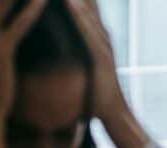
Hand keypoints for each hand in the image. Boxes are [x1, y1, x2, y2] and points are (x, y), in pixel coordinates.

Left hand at [66, 0, 148, 147]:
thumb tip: (51, 51)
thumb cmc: (95, 97)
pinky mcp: (101, 56)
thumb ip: (72, 56)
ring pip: (87, 11)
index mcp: (95, 37)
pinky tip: (67, 0)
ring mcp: (103, 45)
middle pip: (86, 1)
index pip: (82, 5)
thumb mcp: (81, 71)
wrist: (114, 116)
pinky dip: (77, 14)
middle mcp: (101, 36)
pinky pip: (87, 30)